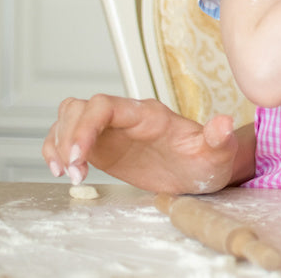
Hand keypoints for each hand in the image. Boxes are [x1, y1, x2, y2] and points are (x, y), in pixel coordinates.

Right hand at [43, 94, 246, 193]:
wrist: (202, 171)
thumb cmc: (207, 161)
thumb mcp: (216, 153)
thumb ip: (218, 139)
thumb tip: (223, 124)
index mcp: (148, 115)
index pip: (105, 105)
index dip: (85, 126)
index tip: (78, 156)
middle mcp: (125, 117)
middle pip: (80, 108)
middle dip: (67, 138)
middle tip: (74, 172)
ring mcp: (111, 130)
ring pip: (69, 117)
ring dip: (58, 144)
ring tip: (69, 174)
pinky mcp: (103, 146)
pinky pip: (68, 137)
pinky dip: (56, 150)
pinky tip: (63, 172)